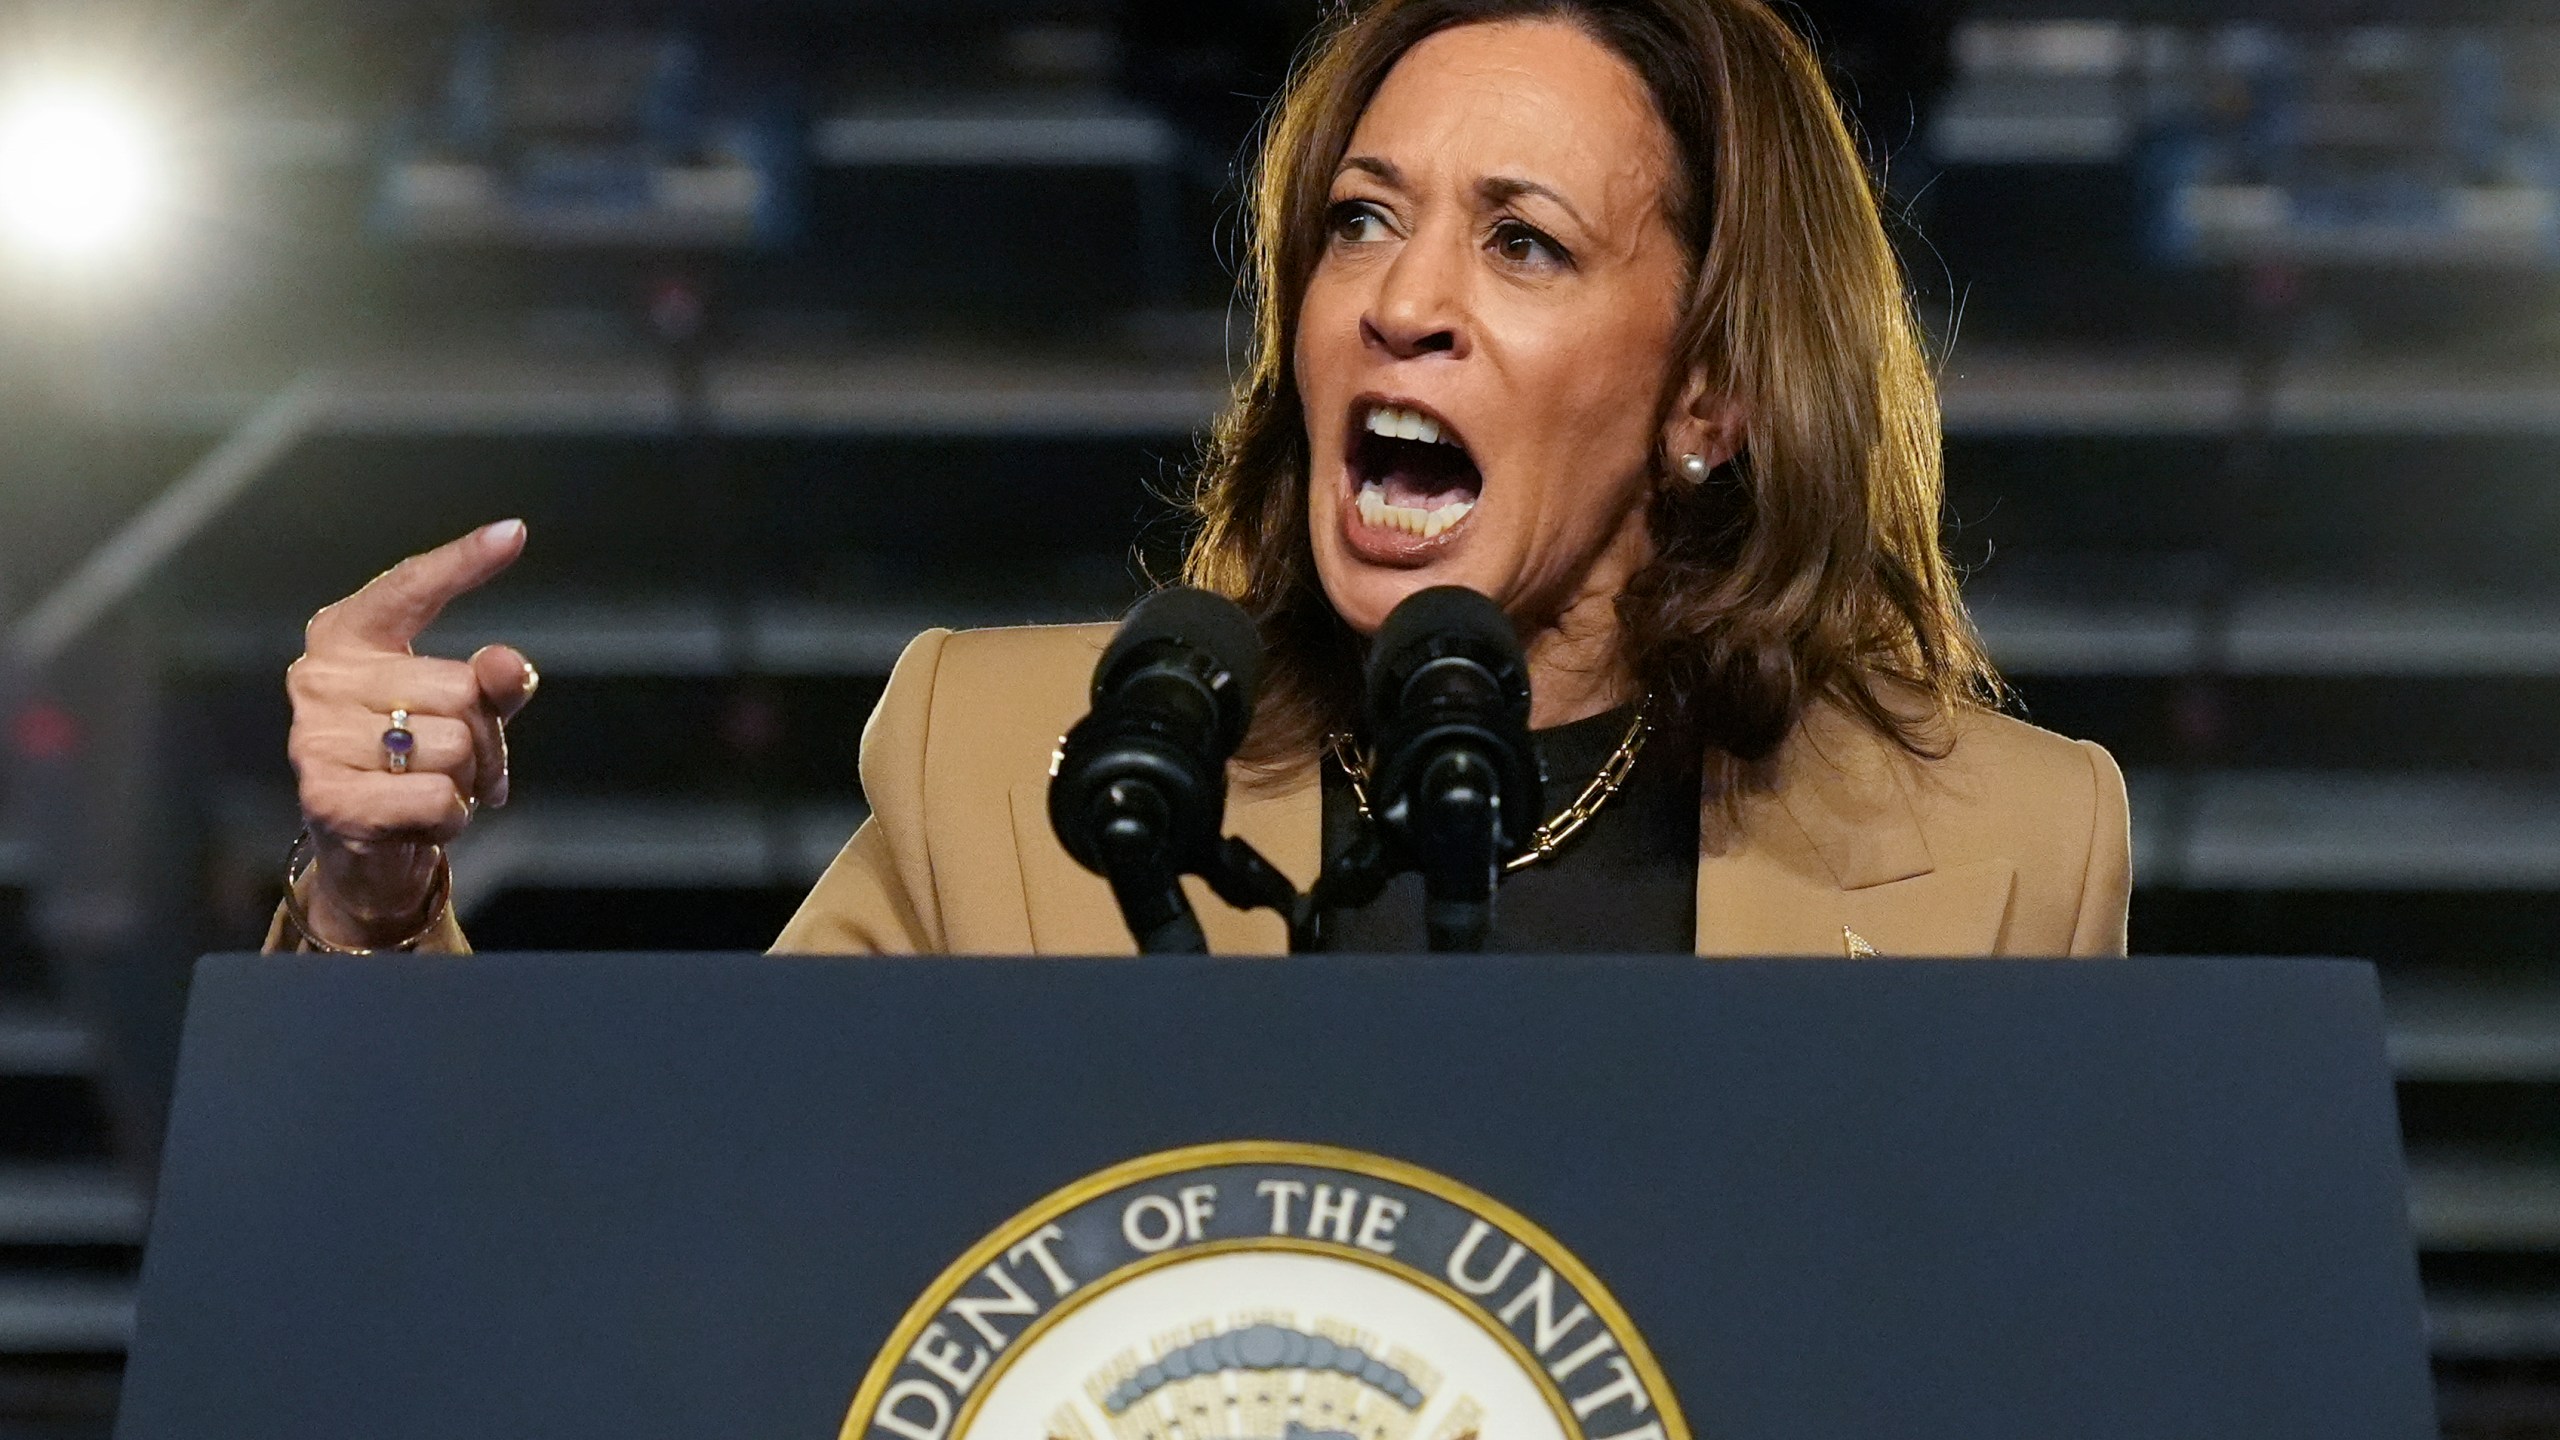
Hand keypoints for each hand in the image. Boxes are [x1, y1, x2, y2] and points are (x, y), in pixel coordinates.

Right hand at [285, 520, 537, 947]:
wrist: (366, 854)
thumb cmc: (413, 766)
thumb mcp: (463, 714)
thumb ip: (492, 682)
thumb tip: (506, 664)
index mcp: (346, 639)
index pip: (408, 589)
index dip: (462, 562)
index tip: (514, 532)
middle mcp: (319, 678)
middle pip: (461, 689)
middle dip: (486, 737)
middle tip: (465, 764)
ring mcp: (316, 739)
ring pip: (454, 746)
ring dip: (468, 780)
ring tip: (435, 790)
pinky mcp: (328, 798)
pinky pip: (437, 796)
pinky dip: (450, 817)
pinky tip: (419, 821)